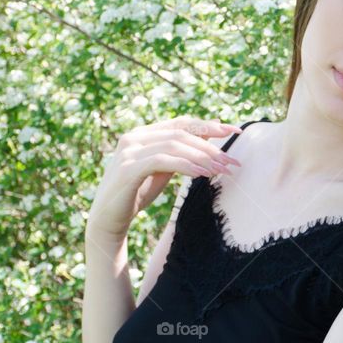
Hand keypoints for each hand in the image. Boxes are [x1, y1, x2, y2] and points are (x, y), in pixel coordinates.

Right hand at [85, 116, 243, 239]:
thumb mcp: (161, 170)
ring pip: (175, 145)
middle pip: (181, 133)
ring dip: (202, 157)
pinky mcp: (128, 168)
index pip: (181, 123)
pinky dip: (186, 165)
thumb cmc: (136, 194)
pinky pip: (163, 160)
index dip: (209, 125)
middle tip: (232, 161)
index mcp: (142, 134)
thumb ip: (179, 152)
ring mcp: (129, 151)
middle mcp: (134, 137)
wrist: (107, 219)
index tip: (235, 131)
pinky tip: (203, 174)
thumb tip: (209, 135)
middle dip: (211, 146)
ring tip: (221, 170)